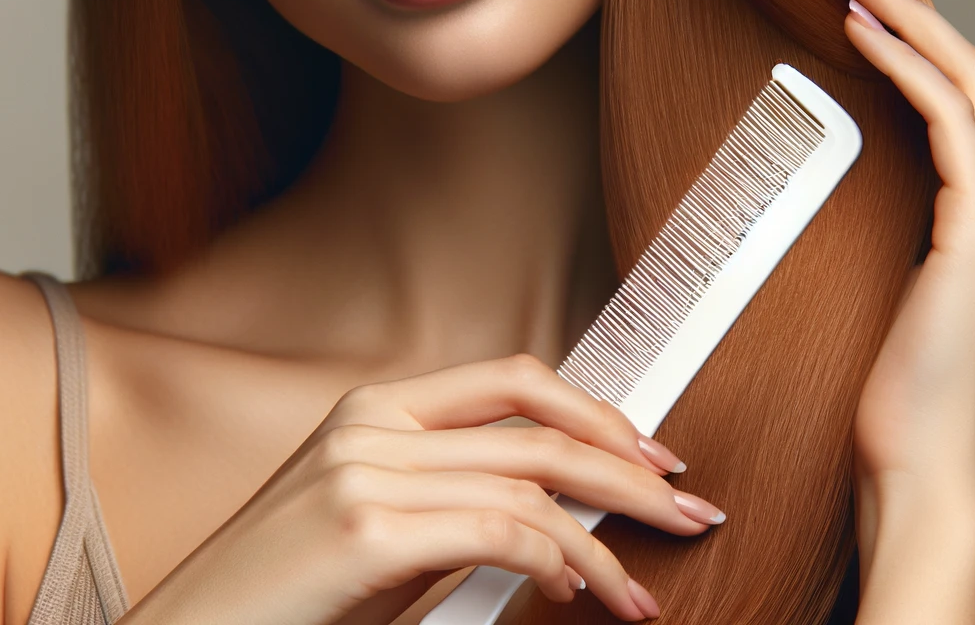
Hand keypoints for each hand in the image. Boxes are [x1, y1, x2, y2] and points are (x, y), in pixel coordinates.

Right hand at [125, 354, 722, 624]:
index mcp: (379, 407)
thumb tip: (556, 512)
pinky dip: (554, 561)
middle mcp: (374, 422)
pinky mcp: (362, 527)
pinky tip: (576, 591)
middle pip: (537, 428)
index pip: (514, 379)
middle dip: (626, 467)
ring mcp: (365, 468)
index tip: (648, 453)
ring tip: (641, 588)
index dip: (593, 411)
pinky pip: (496, 530)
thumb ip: (459, 500)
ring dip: (603, 539)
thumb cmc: (289, 594)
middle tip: (685, 505)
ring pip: (529, 484)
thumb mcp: (385, 528)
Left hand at [840, 0, 974, 516]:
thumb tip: (851, 180)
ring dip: (908, 16)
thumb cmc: (897, 378)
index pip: (958, 96)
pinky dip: (902, 68)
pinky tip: (858, 34)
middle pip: (969, 71)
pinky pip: (946, 123)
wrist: (916, 454)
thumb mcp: (888, 277)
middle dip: (917, 4)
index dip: (925, 35)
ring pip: (965, 80)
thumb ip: (889, 222)